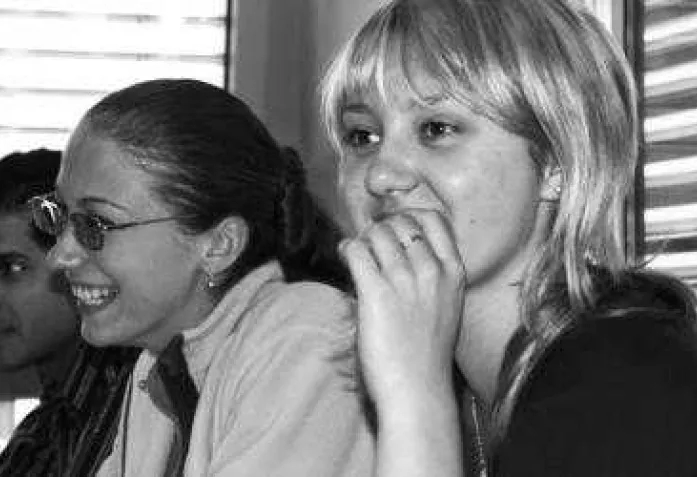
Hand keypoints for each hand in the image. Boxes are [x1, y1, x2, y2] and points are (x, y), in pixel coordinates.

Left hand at [340, 210, 465, 408]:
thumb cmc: (428, 353)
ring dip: (363, 239)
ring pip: (377, 233)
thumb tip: (399, 252)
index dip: (409, 217)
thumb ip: (432, 276)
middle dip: (382, 228)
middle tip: (370, 243)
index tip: (396, 228)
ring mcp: (404, 280)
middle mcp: (431, 270)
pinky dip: (348, 249)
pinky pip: (356, 251)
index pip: (433, 219)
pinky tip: (346, 256)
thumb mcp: (446, 305)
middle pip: (400, 222)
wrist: (418, 388)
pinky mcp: (376, 292)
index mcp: (454, 272)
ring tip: (357, 252)